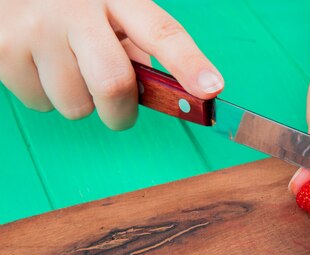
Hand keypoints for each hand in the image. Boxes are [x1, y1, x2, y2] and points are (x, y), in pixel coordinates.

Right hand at [0, 0, 222, 129]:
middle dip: (121, 112)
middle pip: (114, 84)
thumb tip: (165, 92)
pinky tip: (39, 66)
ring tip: (65, 68)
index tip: (211, 88)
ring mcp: (37, 28)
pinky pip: (41, 104)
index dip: (189, 63)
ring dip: (80, 102)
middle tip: (118, 110)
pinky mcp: (5, 49)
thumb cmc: (68, 8)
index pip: (161, 32)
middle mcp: (76, 8)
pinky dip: (45, 97)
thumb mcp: (108, 13)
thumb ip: (136, 46)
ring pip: (76, 105)